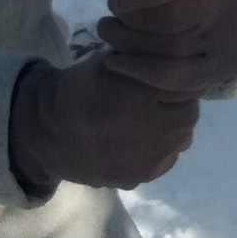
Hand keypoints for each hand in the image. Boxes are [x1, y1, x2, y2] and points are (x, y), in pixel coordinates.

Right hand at [8, 55, 197, 194]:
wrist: (48, 133)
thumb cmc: (80, 91)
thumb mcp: (108, 63)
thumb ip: (143, 62)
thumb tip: (178, 59)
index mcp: (139, 97)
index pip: (184, 88)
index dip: (178, 81)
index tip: (167, 79)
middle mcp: (147, 132)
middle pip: (188, 115)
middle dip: (179, 105)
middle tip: (163, 100)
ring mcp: (143, 160)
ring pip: (181, 140)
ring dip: (173, 128)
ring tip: (153, 120)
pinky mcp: (137, 178)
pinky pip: (166, 161)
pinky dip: (161, 150)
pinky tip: (143, 139)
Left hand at [96, 0, 236, 97]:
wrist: (234, 11)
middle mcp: (232, 4)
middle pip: (170, 18)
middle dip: (128, 20)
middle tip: (108, 22)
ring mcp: (231, 40)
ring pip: (170, 49)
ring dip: (128, 45)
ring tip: (109, 36)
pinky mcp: (227, 68)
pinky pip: (179, 77)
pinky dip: (141, 72)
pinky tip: (116, 63)